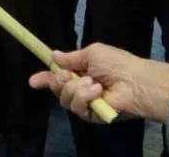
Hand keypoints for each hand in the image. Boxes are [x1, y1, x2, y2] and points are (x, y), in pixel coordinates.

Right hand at [28, 44, 168, 123]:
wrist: (135, 81)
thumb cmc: (116, 63)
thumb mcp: (92, 53)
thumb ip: (71, 57)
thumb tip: (53, 55)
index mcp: (80, 71)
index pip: (58, 76)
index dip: (45, 79)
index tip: (33, 81)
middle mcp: (80, 88)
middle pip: (57, 89)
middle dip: (58, 81)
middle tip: (67, 76)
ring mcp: (85, 102)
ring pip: (64, 99)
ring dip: (75, 89)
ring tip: (92, 83)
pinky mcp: (91, 115)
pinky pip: (77, 108)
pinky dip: (84, 98)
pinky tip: (96, 92)